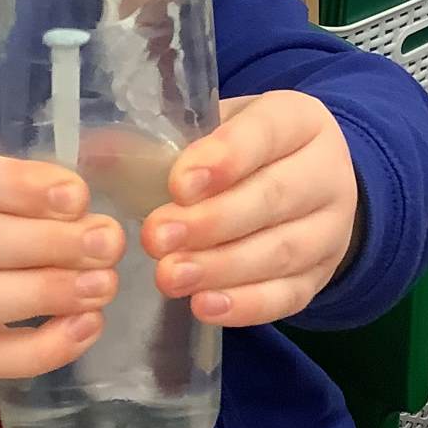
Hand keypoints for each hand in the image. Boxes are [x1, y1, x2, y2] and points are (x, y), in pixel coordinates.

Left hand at [143, 92, 359, 327]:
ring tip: (168, 276)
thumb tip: (96, 155)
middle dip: (212, 221)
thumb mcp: (218, 126)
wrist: (311, 186)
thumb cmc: (247, 150)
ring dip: (221, 267)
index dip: (225, 158)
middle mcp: (326, 172)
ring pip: (281, 251)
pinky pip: (288, 296)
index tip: (178, 184)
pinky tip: (204, 308)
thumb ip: (166, 138)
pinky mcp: (321, 276)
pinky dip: (246, 305)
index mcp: (300, 120)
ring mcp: (331, 229)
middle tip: (156, 236)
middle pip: (275, 197)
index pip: (268, 131)